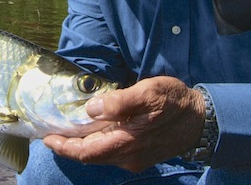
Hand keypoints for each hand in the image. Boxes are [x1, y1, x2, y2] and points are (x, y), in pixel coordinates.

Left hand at [43, 76, 204, 171]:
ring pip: (100, 156)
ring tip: (66, 133)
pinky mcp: (141, 155)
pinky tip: (91, 133)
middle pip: (90, 156)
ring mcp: (135, 158)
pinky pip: (111, 153)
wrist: (202, 118)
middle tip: (51, 135)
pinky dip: (96, 145)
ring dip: (81, 147)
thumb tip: (91, 109)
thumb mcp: (149, 92)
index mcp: (127, 142)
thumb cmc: (174, 101)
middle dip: (68, 148)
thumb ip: (120, 101)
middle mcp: (129, 156)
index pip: (87, 152)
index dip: (64, 147)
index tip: (47, 138)